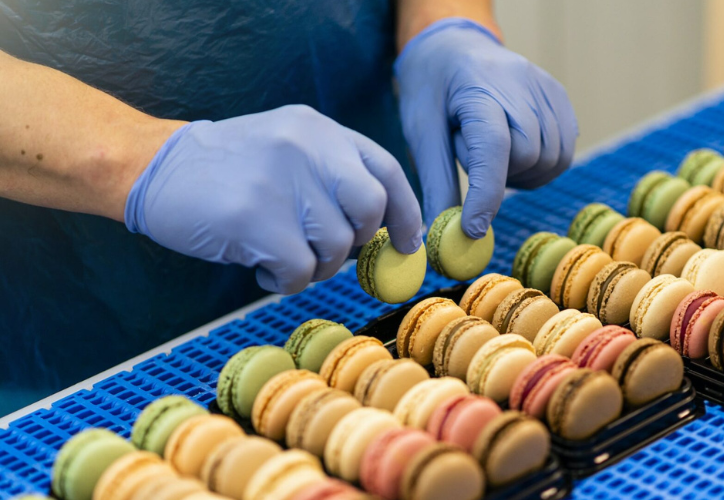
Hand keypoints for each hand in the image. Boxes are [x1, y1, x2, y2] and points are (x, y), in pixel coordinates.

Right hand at [125, 105, 422, 294]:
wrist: (153, 166)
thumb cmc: (229, 168)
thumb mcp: (287, 146)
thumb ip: (333, 174)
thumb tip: (385, 230)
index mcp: (319, 130)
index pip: (386, 169)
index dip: (406, 211)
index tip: (407, 242)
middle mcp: (307, 148)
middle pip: (371, 207)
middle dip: (359, 240)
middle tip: (328, 249)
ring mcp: (282, 181)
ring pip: (337, 245)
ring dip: (317, 265)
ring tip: (282, 255)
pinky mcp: (255, 219)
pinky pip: (301, 270)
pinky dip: (287, 281)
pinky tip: (263, 270)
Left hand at [396, 18, 577, 237]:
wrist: (453, 47)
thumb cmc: (432, 90)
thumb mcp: (422, 133)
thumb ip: (436, 183)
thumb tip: (439, 235)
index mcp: (478, 89)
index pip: (493, 148)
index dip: (486, 195)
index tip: (472, 229)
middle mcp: (520, 84)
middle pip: (527, 156)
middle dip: (501, 175)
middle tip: (474, 161)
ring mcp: (545, 88)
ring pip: (552, 159)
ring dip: (524, 172)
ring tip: (494, 153)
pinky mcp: (560, 96)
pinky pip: (564, 149)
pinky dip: (543, 163)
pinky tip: (516, 150)